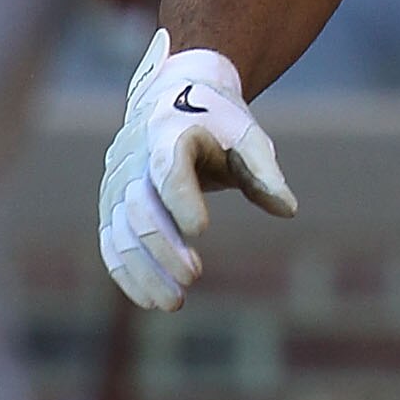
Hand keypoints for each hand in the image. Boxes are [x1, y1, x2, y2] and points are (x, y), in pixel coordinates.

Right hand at [98, 28, 295, 313]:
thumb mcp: (247, 138)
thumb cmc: (218, 123)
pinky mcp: (111, 205)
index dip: (182, 199)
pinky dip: (128, 273)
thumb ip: (264, 173)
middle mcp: (133, 159)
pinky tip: (152, 300)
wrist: (173, 97)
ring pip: (122, 233)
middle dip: (164, 245)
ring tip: (175, 302)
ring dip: (145, 270)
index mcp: (169, 132)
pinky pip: (112, 243)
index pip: (168, 168)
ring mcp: (116, 184)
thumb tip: (288, 210)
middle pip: (140, 207)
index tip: (202, 230)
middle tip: (194, 276)